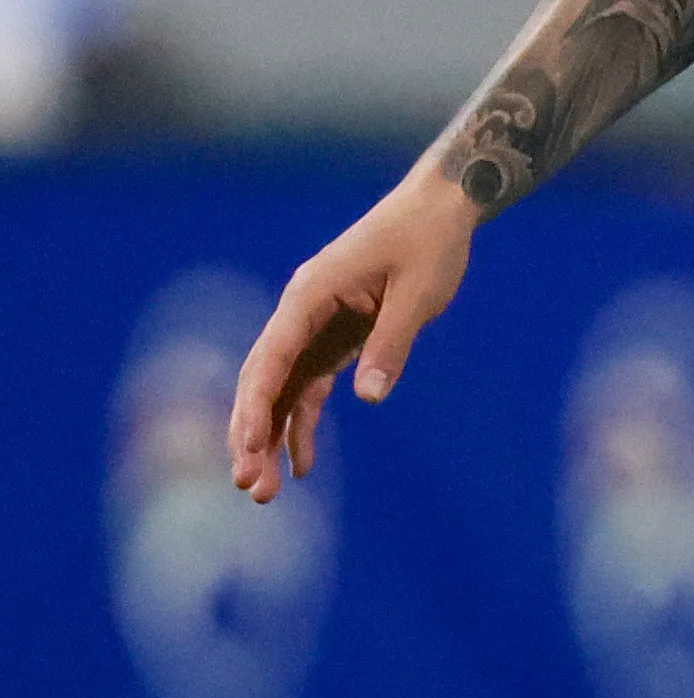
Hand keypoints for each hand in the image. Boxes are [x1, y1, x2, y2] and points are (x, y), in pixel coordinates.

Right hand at [227, 170, 476, 501]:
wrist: (442, 206)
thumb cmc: (429, 241)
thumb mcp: (418, 293)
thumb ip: (391, 343)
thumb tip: (368, 398)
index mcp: (311, 294)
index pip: (272, 356)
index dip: (255, 405)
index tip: (246, 448)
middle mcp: (302, 311)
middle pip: (262, 380)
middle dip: (251, 433)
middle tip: (249, 486)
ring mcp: (314, 325)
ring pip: (279, 389)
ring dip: (270, 437)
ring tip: (267, 491)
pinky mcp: (334, 336)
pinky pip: (309, 385)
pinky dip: (302, 422)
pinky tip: (302, 464)